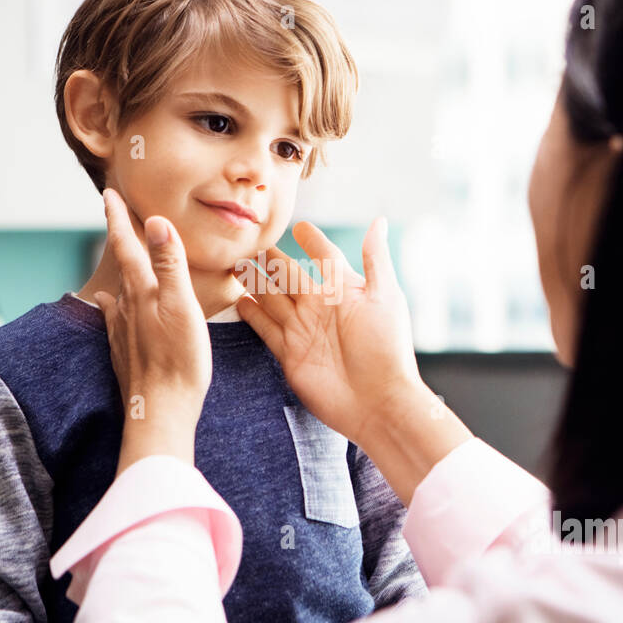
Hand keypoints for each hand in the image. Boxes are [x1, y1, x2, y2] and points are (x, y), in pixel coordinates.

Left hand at [92, 188, 211, 473]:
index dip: (118, 219)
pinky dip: (115, 303)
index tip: (109, 194)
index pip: (126, 246)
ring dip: (121, 270)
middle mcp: (126, 308)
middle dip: (119, 239)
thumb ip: (169, 263)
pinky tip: (111, 306)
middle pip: (121, 265)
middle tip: (115, 216)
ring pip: (119, 290)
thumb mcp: (182, 306)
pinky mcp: (126, 352)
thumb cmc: (179, 360)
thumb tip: (156, 221)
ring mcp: (124, 331)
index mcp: (141, 292)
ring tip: (121, 256)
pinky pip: (117, 317)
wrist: (161, 411)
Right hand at [235, 218, 471, 502]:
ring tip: (235, 266)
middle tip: (248, 244)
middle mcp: (320, 307)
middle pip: (288, 276)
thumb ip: (375, 259)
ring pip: (272, 298)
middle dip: (270, 260)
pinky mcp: (289, 354)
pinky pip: (266, 329)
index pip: (324, 257)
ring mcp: (303, 330)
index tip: (300, 227)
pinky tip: (240, 301)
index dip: (312, 241)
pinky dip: (252, 315)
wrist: (377, 401)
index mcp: (344, 290)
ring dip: (254, 283)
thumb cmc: (387, 348)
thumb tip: (378, 221)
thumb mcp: (385, 297)